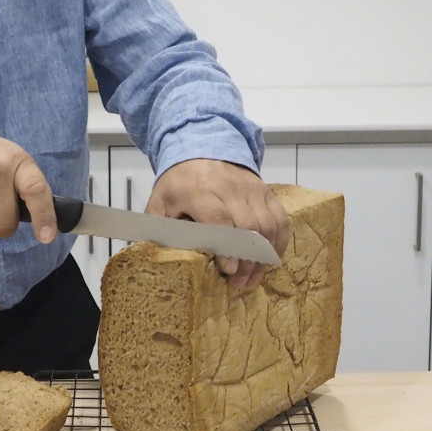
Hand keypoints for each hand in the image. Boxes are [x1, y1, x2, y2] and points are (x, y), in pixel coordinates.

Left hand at [145, 159, 289, 288]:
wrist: (202, 147)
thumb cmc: (179, 181)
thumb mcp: (160, 200)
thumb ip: (157, 226)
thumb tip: (151, 255)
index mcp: (199, 190)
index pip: (219, 219)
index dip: (227, 247)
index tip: (229, 269)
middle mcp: (229, 188)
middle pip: (248, 227)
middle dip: (246, 260)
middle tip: (238, 283)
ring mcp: (251, 189)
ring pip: (267, 226)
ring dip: (263, 256)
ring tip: (252, 278)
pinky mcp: (266, 192)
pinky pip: (280, 219)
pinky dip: (279, 242)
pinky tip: (269, 261)